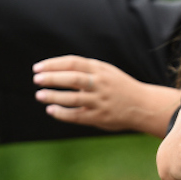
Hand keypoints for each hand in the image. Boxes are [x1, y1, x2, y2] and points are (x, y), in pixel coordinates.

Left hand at [34, 56, 180, 137]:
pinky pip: (77, 115)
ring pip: (73, 98)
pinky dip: (62, 113)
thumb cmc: (119, 87)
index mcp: (101, 70)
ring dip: (54, 96)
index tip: (38, 68)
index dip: (53, 64)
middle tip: (37, 79)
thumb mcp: (106, 72)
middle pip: (73, 78)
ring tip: (39, 95)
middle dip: (52, 78)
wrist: (143, 105)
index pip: (73, 63)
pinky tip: (51, 110)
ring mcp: (100, 101)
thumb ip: (85, 70)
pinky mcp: (100, 117)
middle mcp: (100, 84)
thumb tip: (54, 69)